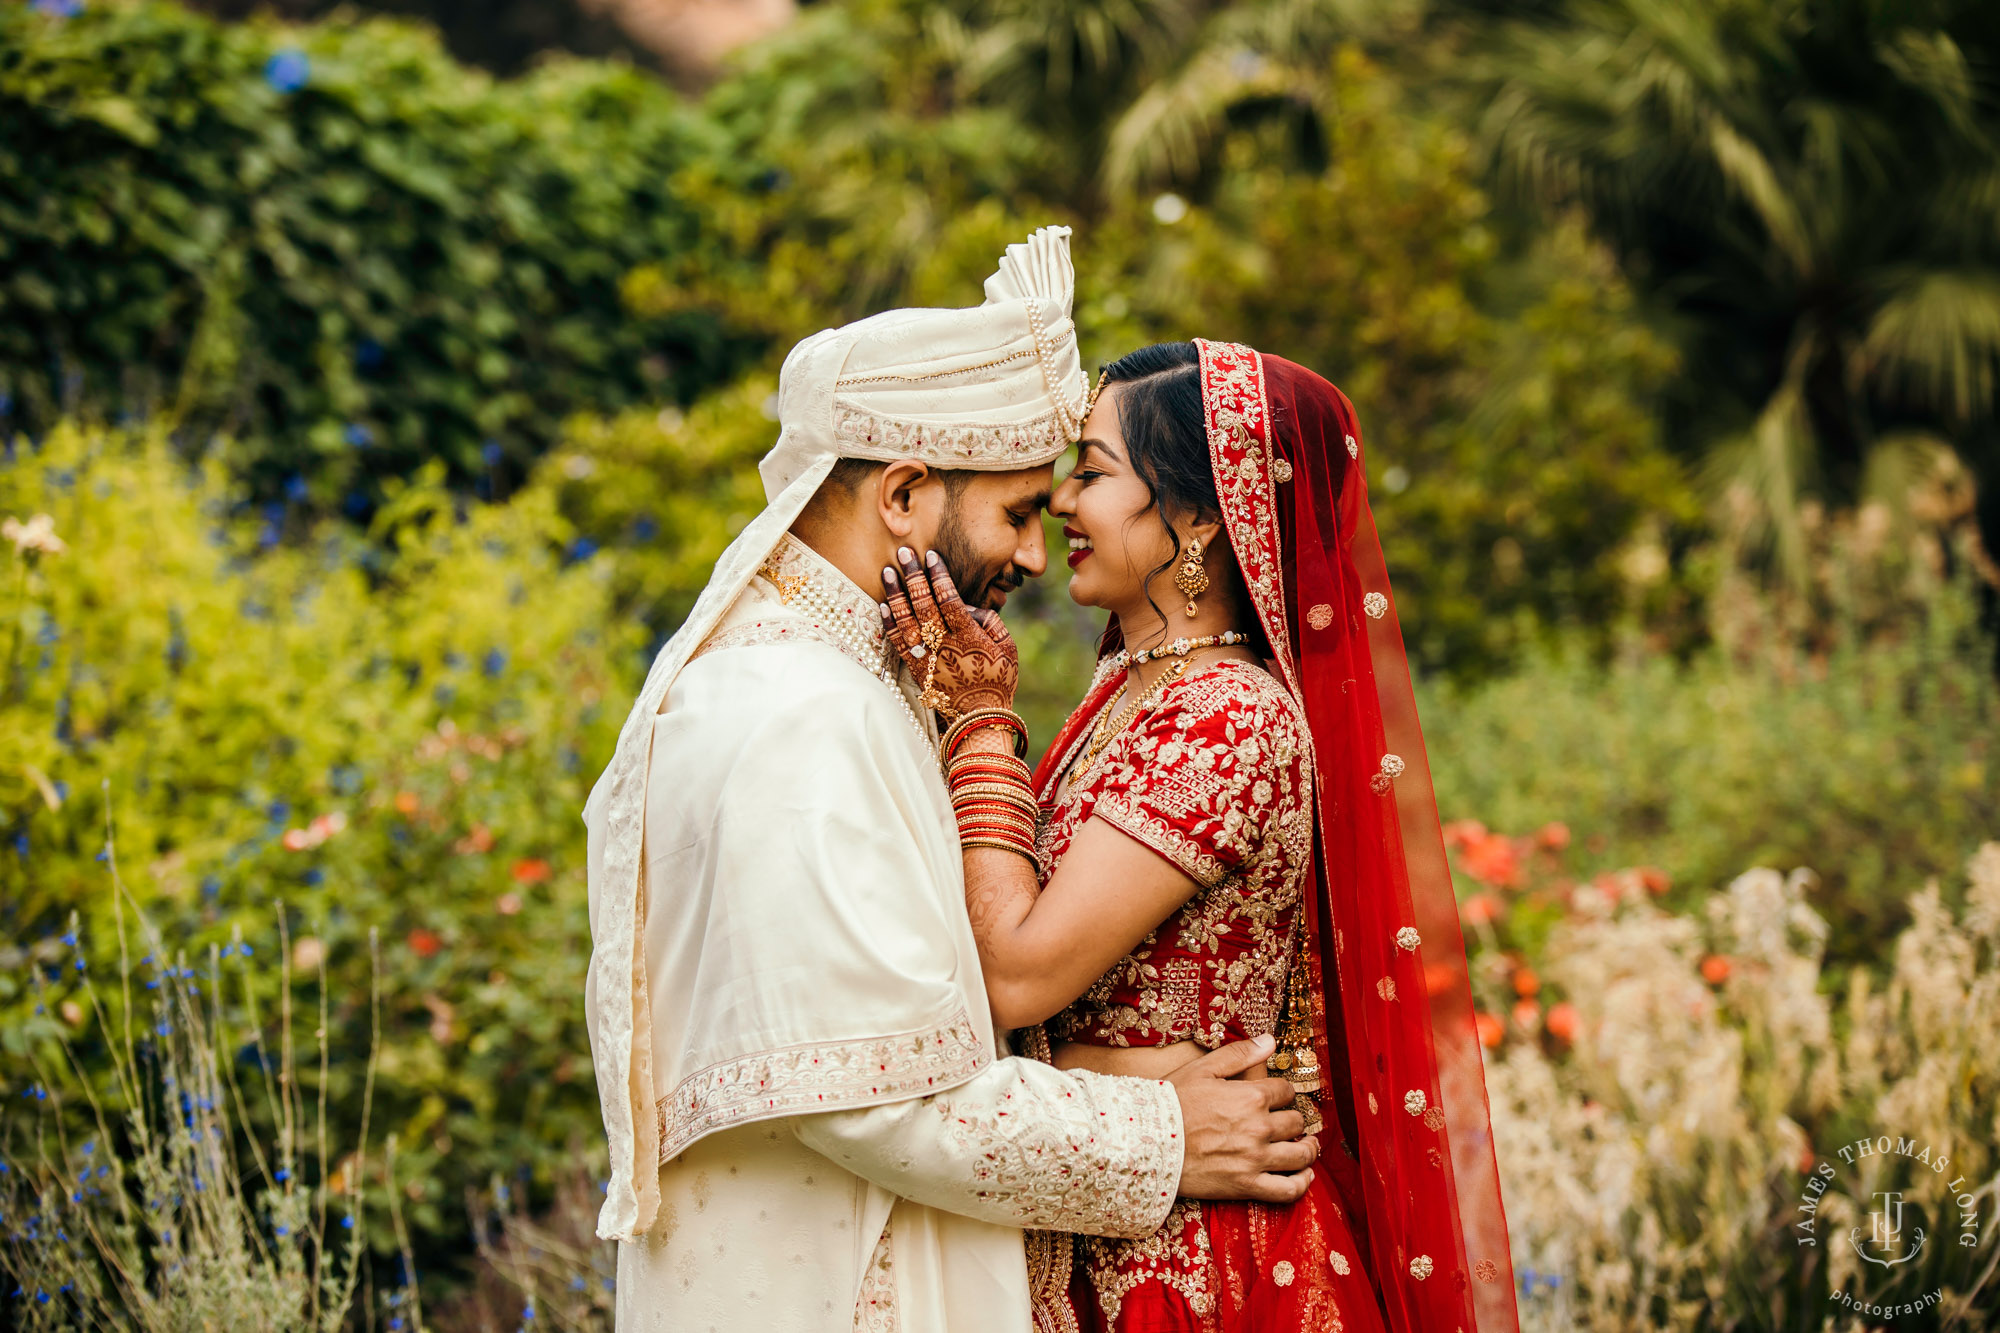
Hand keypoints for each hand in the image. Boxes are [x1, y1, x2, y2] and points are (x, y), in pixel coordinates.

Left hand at [880, 547, 1018, 717]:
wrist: (979, 717)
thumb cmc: (999, 679)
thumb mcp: (1008, 649)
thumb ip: (992, 622)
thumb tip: (970, 607)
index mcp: (969, 637)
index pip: (950, 599)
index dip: (938, 576)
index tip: (930, 556)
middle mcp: (945, 645)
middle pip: (924, 604)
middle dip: (913, 576)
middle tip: (904, 553)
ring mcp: (929, 657)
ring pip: (907, 621)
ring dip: (896, 595)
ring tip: (888, 572)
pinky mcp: (918, 669)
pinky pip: (900, 643)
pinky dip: (890, 624)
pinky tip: (884, 605)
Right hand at [1168, 1035, 1317, 1204]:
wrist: (1146, 1142)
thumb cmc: (1171, 1104)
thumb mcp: (1202, 1069)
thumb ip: (1240, 1054)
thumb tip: (1270, 1040)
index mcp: (1251, 1096)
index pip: (1285, 1092)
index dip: (1283, 1093)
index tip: (1278, 1097)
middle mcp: (1260, 1126)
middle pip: (1295, 1122)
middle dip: (1294, 1119)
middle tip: (1288, 1122)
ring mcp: (1256, 1158)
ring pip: (1300, 1154)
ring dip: (1308, 1149)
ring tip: (1307, 1146)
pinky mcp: (1248, 1185)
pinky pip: (1288, 1189)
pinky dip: (1302, 1183)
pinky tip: (1304, 1175)